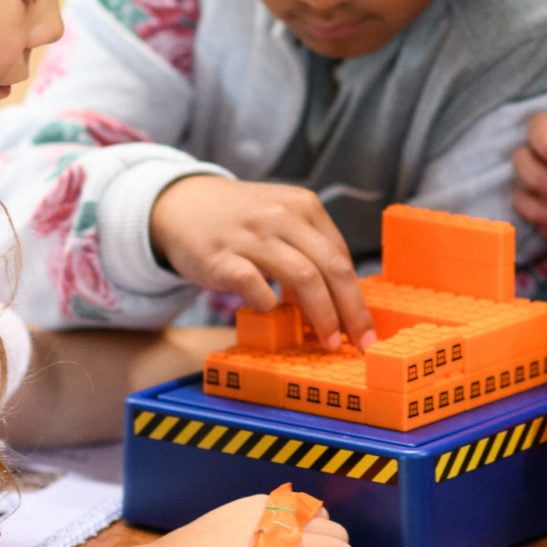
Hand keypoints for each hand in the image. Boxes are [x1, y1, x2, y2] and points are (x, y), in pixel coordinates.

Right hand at [151, 176, 374, 347]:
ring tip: (327, 341)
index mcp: (303, 206)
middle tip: (360, 341)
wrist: (182, 205)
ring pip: (304, 278)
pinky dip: (269, 305)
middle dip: (351, 311)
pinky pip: (256, 287)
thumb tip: (340, 301)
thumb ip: (308, 250)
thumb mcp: (280, 218)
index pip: (341, 256)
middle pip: (332, 268)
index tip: (365, 327)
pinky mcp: (222, 257)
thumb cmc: (240, 221)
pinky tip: (270, 312)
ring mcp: (252, 236)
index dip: (357, 297)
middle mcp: (282, 216)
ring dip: (322, 316)